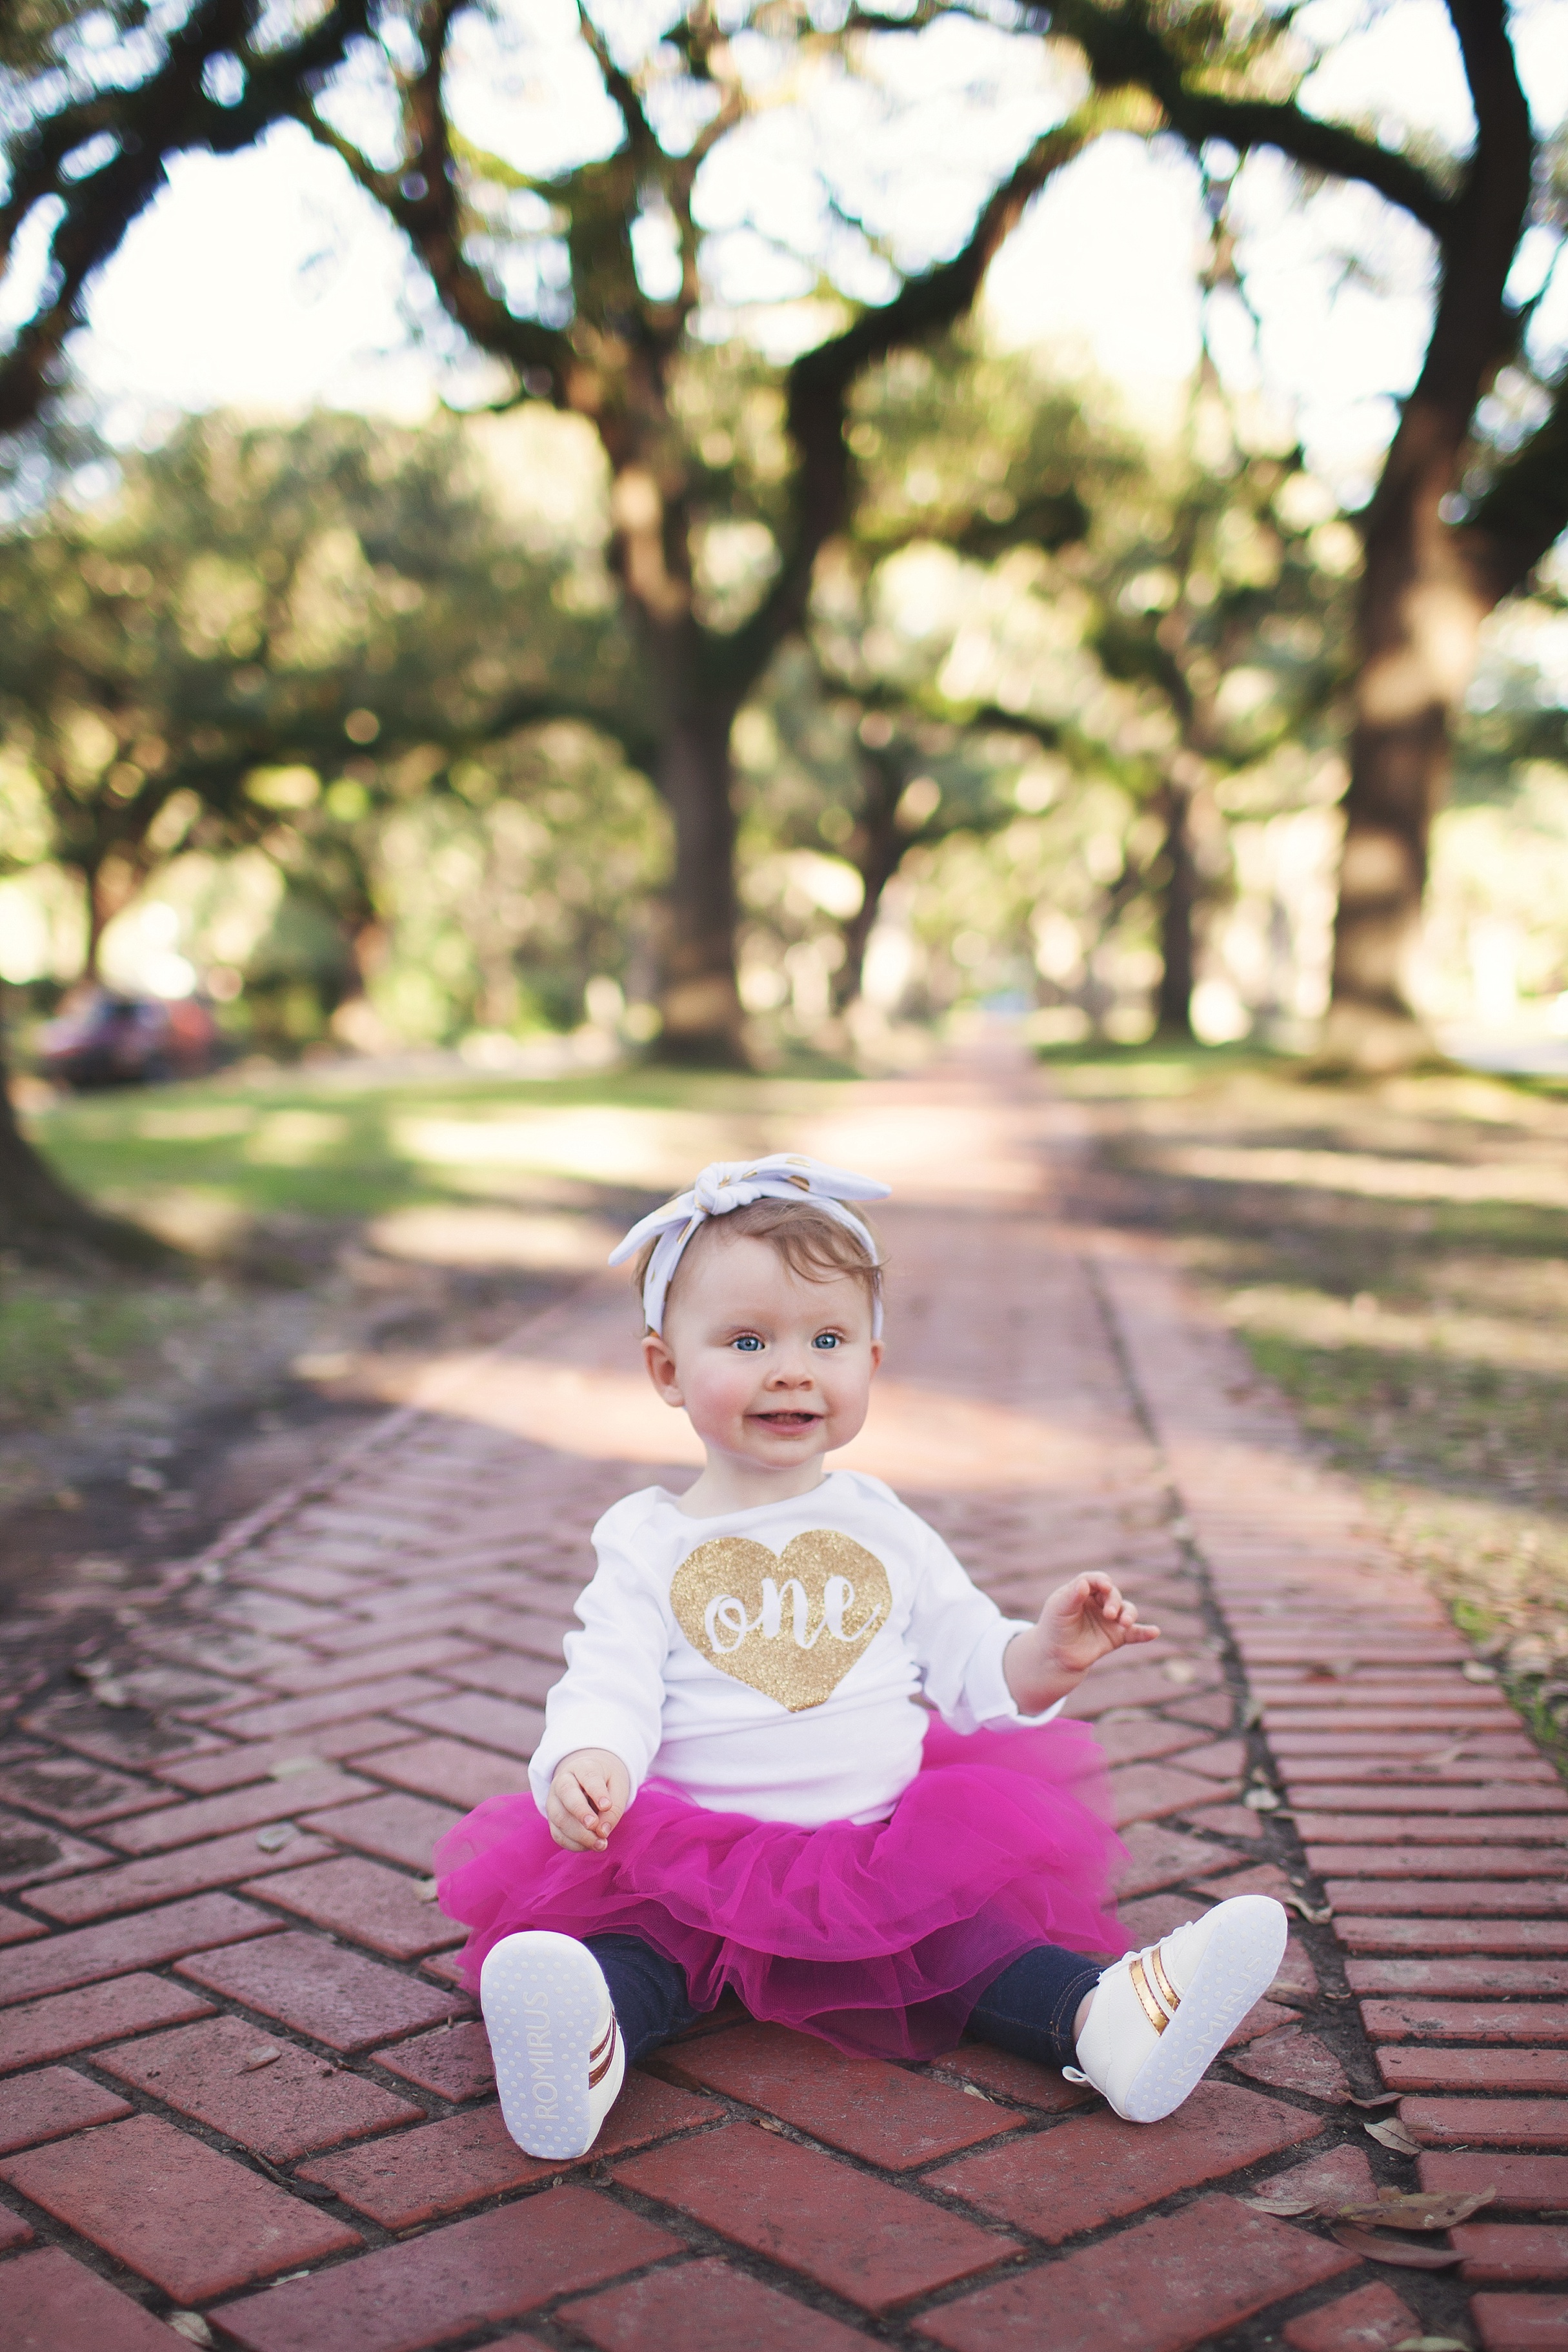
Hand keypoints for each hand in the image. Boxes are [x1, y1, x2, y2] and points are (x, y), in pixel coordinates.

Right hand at [547, 1749, 630, 1852]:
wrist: (589, 1782)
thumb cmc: (606, 1783)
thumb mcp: (617, 1787)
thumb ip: (614, 1808)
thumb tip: (602, 1831)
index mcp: (583, 1767)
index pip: (588, 1776)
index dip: (597, 1792)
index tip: (607, 1806)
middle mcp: (563, 1781)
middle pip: (566, 1794)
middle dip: (580, 1812)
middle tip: (595, 1826)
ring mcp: (554, 1801)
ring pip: (560, 1818)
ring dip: (580, 1835)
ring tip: (600, 1844)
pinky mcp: (552, 1819)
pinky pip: (557, 1834)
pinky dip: (573, 1844)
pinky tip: (589, 1846)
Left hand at [1004, 1573, 1160, 1712]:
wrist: (1056, 1656)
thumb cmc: (1055, 1627)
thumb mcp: (1059, 1609)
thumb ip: (1072, 1596)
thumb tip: (1083, 1583)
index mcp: (1084, 1590)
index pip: (1096, 1580)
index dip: (1101, 1581)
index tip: (1105, 1586)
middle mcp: (1100, 1602)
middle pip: (1113, 1595)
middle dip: (1113, 1602)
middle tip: (1109, 1614)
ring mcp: (1110, 1619)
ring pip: (1127, 1610)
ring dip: (1129, 1614)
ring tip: (1124, 1622)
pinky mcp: (1118, 1636)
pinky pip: (1135, 1633)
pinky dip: (1145, 1632)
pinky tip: (1154, 1632)